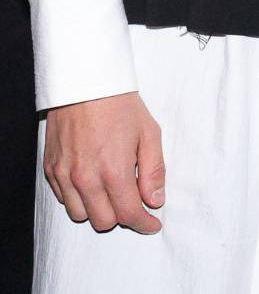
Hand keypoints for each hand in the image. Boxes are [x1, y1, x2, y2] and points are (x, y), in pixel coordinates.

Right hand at [43, 91, 164, 233]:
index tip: (152, 224)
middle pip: (104, 222)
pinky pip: (64, 200)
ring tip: (111, 188)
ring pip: (81, 215)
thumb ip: (154, 170)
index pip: (129, 214)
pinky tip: (92, 180)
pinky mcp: (52, 170)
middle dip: (122, 216)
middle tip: (133, 200)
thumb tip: (155, 200)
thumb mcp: (149, 132)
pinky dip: (80, 198)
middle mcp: (86, 179)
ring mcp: (65, 176)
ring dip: (99, 209)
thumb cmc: (120, 105)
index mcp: (114, 170)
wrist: (85, 84)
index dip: (144, 223)